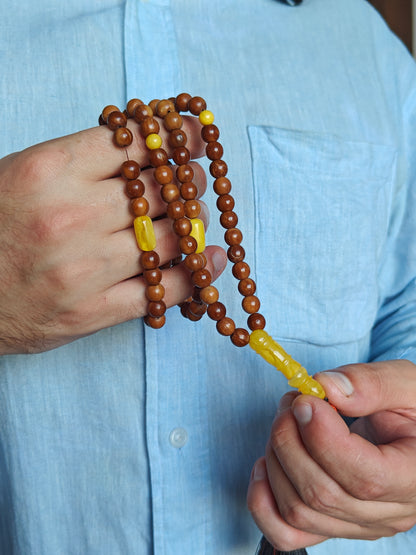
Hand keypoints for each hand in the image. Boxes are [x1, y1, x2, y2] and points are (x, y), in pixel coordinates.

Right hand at [0, 116, 225, 353]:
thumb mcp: (25, 175)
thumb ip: (82, 162)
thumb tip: (146, 150)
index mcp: (51, 170)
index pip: (137, 143)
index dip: (176, 139)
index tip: (195, 138)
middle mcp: (71, 216)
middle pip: (162, 190)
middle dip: (188, 184)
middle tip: (193, 185)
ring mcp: (84, 268)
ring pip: (172, 239)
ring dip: (195, 227)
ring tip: (195, 222)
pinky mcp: (91, 312)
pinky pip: (162, 292)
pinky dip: (195, 277)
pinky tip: (208, 263)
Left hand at [247, 360, 415, 550]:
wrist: (410, 430)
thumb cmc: (411, 407)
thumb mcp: (405, 383)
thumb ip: (371, 383)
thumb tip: (327, 387)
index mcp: (415, 477)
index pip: (364, 478)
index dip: (322, 439)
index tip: (304, 401)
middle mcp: (390, 512)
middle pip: (323, 495)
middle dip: (290, 440)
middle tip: (291, 402)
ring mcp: (358, 524)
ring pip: (299, 511)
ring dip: (276, 458)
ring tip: (285, 419)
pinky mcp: (332, 523)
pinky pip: (288, 533)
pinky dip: (263, 501)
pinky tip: (265, 464)